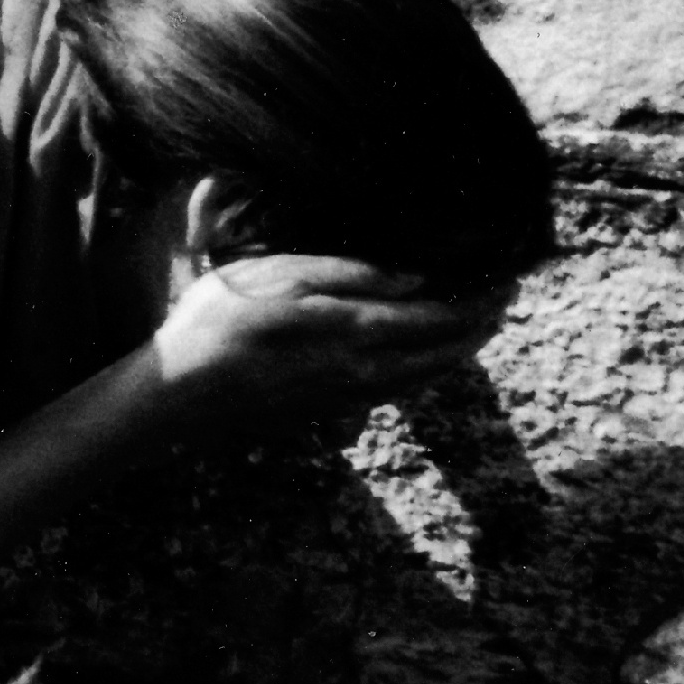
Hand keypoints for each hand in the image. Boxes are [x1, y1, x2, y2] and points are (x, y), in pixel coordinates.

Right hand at [147, 252, 509, 422]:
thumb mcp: (275, 279)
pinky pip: (403, 390)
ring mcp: (351, 397)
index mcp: (356, 333)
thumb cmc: (215, 325)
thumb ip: (347, 276)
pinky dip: (430, 368)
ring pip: (429, 376)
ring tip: (477, 323)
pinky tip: (425, 356)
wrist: (177, 397)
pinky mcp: (333, 409)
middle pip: (447, 353)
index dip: (481, 297)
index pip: (443, 317)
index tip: (506, 273)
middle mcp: (366, 372)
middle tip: (504, 294)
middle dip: (483, 323)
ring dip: (461, 350)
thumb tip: (413, 279)